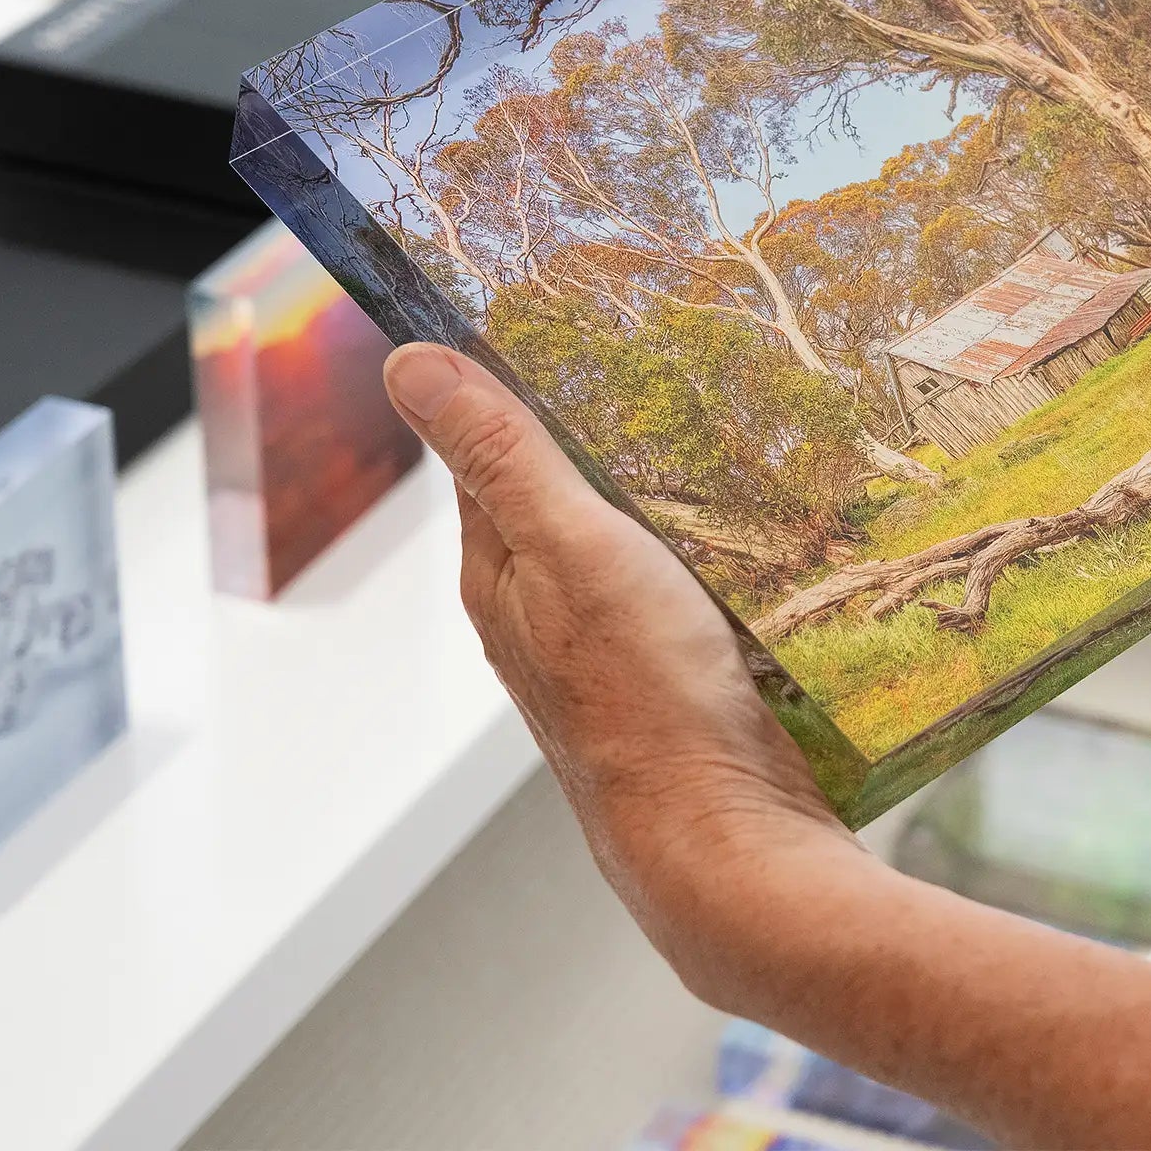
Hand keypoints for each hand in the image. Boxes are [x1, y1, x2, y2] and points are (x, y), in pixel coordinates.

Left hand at [381, 342, 865, 986]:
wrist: (725, 839)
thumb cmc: (648, 698)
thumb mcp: (574, 550)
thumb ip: (503, 457)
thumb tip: (407, 364)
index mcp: (500, 572)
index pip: (487, 449)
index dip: (513, 381)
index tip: (557, 312)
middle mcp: (540, 609)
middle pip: (557, 491)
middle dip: (595, 428)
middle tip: (656, 352)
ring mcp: (605, 645)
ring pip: (619, 538)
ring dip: (655, 485)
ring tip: (713, 421)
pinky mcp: (669, 672)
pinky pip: (672, 581)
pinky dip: (695, 539)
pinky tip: (743, 524)